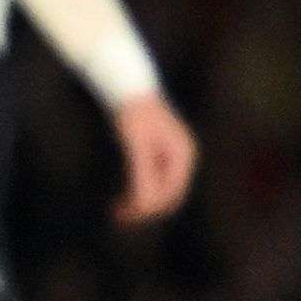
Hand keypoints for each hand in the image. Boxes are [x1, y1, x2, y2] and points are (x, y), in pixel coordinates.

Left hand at [108, 92, 199, 224]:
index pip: (170, 194)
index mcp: (183, 155)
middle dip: (145, 209)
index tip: (122, 214)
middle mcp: (183, 157)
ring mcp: (174, 155)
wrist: (127, 84)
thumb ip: (142, 174)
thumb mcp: (135, 144)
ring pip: (161, 190)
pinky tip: (123, 193)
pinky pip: (154, 180)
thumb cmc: (132, 112)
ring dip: (142, 203)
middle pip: (169, 195)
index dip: (147, 209)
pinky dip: (139, 190)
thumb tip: (144, 204)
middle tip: (117, 216)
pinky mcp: (160, 153)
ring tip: (117, 209)